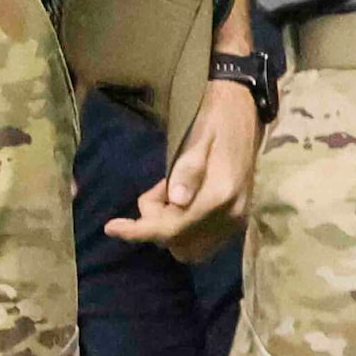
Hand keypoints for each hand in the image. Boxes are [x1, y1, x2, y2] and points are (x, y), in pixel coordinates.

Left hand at [105, 76, 258, 263]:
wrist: (244, 107)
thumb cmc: (214, 118)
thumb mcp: (197, 136)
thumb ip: (187, 170)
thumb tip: (176, 201)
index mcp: (219, 194)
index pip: (172, 228)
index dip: (138, 231)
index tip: (111, 227)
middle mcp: (230, 214)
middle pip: (177, 242)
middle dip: (156, 222)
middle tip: (157, 188)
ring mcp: (236, 220)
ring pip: (189, 248)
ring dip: (170, 228)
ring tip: (169, 193)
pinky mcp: (237, 219)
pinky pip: (203, 242)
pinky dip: (185, 230)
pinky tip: (182, 202)